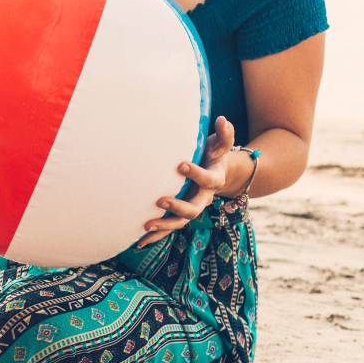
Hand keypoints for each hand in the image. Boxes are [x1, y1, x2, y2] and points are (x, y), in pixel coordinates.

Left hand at [138, 116, 235, 247]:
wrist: (218, 174)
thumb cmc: (214, 155)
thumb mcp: (220, 144)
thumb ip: (225, 135)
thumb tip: (224, 120)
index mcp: (214, 180)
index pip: (207, 179)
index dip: (195, 173)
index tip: (180, 164)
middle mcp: (203, 197)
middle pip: (194, 208)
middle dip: (177, 207)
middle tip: (159, 200)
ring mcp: (191, 208)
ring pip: (180, 222)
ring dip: (163, 226)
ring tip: (146, 226)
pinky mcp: (180, 214)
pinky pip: (169, 229)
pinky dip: (155, 237)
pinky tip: (138, 243)